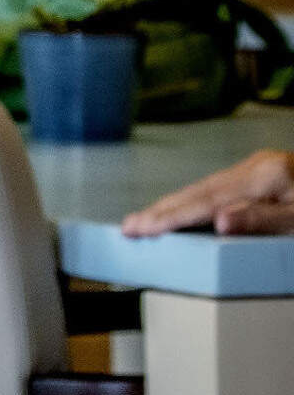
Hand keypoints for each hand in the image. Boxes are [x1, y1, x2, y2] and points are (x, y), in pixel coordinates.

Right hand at [124, 148, 293, 236]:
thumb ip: (261, 220)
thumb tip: (220, 222)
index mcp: (266, 176)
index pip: (208, 201)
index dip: (171, 217)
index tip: (141, 228)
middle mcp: (258, 166)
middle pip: (199, 190)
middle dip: (161, 209)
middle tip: (128, 225)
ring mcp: (259, 166)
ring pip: (205, 187)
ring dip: (173, 204)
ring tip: (144, 219)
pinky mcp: (261, 171)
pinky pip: (218, 186)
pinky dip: (194, 199)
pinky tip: (181, 207)